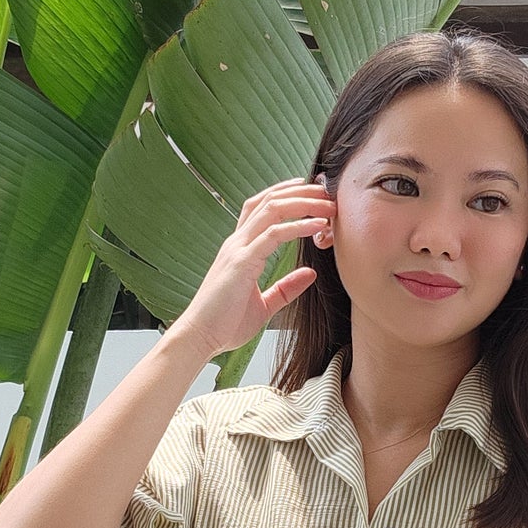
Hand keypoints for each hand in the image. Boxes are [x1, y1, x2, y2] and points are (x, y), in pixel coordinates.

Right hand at [172, 178, 336, 357]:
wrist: (200, 338)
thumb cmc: (224, 324)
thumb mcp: (264, 305)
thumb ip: (286, 288)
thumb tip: (310, 274)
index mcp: (239, 249)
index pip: (260, 208)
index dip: (284, 193)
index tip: (309, 190)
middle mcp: (237, 243)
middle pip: (269, 201)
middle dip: (300, 192)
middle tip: (326, 193)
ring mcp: (238, 250)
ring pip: (272, 210)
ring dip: (303, 203)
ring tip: (328, 205)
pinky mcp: (242, 263)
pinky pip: (274, 235)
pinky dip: (299, 226)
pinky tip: (318, 226)